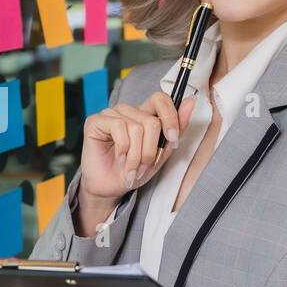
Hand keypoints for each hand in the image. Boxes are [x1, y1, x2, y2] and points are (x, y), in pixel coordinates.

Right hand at [79, 91, 196, 202]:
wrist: (110, 188)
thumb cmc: (134, 171)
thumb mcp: (161, 154)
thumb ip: (176, 129)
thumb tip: (190, 101)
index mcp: (143, 114)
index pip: (160, 98)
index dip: (170, 117)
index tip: (173, 140)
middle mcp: (127, 111)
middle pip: (151, 121)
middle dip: (151, 150)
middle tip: (144, 166)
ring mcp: (110, 114)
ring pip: (136, 127)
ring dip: (136, 155)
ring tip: (131, 168)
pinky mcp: (96, 121)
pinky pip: (118, 127)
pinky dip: (123, 149)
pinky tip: (119, 159)